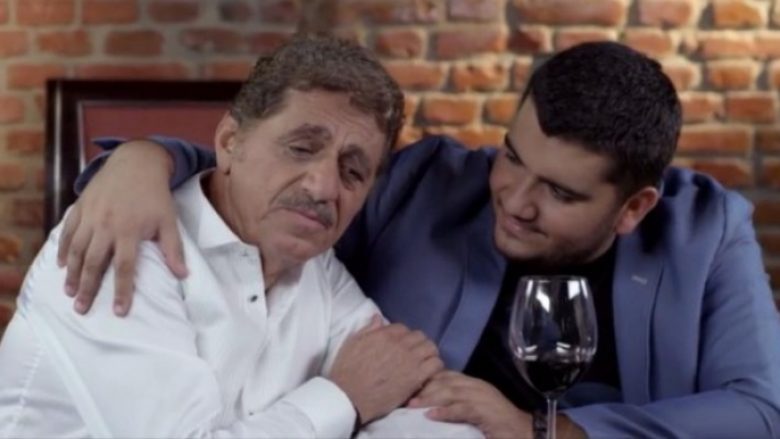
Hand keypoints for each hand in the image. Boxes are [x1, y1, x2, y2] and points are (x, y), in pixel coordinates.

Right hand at [57, 140, 186, 315]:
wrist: (136, 163)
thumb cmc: (155, 195)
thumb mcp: (169, 220)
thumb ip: (173, 249)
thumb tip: (183, 275)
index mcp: (129, 230)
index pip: (124, 267)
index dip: (122, 291)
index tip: (119, 311)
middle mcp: (106, 225)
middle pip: (93, 262)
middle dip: (87, 288)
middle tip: (82, 309)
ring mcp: (90, 216)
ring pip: (76, 249)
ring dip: (71, 273)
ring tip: (68, 292)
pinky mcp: (80, 206)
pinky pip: (67, 231)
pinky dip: (62, 248)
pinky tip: (60, 264)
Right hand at [329, 316, 443, 423]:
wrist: (349, 397)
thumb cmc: (346, 372)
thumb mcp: (352, 344)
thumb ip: (368, 330)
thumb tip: (378, 317)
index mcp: (384, 334)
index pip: (403, 328)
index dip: (403, 337)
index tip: (401, 347)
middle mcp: (400, 343)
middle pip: (420, 336)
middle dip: (418, 343)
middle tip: (414, 355)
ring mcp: (410, 360)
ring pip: (431, 348)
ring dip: (428, 354)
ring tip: (423, 363)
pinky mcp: (416, 376)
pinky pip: (435, 364)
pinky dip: (434, 367)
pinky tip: (427, 374)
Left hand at [407, 370, 531, 438]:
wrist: (525, 432)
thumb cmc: (497, 423)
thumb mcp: (473, 409)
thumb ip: (456, 404)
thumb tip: (429, 407)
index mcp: (472, 384)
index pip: (444, 375)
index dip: (425, 379)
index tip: (407, 385)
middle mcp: (476, 386)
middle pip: (444, 381)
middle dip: (422, 387)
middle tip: (403, 396)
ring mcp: (482, 398)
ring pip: (450, 392)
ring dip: (429, 398)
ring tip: (411, 405)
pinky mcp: (486, 412)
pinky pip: (462, 409)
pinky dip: (446, 412)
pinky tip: (431, 415)